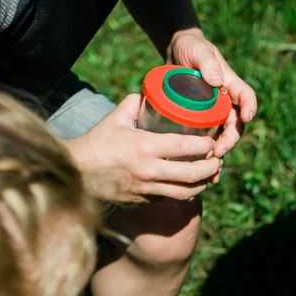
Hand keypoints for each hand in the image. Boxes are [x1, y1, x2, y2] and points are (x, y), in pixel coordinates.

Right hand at [66, 95, 220, 202]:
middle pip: (193, 174)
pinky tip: (189, 183)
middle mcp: (149, 171)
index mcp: (145, 147)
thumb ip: (134, 103)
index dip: (205, 145)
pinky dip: (184, 191)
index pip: (185, 146)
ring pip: (186, 192)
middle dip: (211, 167)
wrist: (77, 173)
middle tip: (217, 160)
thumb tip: (149, 93)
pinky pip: (171, 197)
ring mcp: (148, 190)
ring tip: (209, 174)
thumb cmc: (97, 143)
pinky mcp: (144, 201)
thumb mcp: (115, 118)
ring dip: (203, 184)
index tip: (211, 140)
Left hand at [169, 28, 256, 161]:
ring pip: (222, 138)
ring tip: (212, 171)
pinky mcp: (201, 122)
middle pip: (235, 126)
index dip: (249, 108)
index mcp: (230, 84)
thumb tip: (216, 80)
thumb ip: (206, 61)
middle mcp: (226, 102)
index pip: (246, 98)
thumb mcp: (197, 49)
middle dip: (229, 141)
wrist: (175, 53)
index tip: (246, 118)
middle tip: (218, 152)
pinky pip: (208, 142)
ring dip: (220, 156)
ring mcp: (214, 114)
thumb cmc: (189, 46)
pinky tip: (202, 174)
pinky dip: (207, 159)